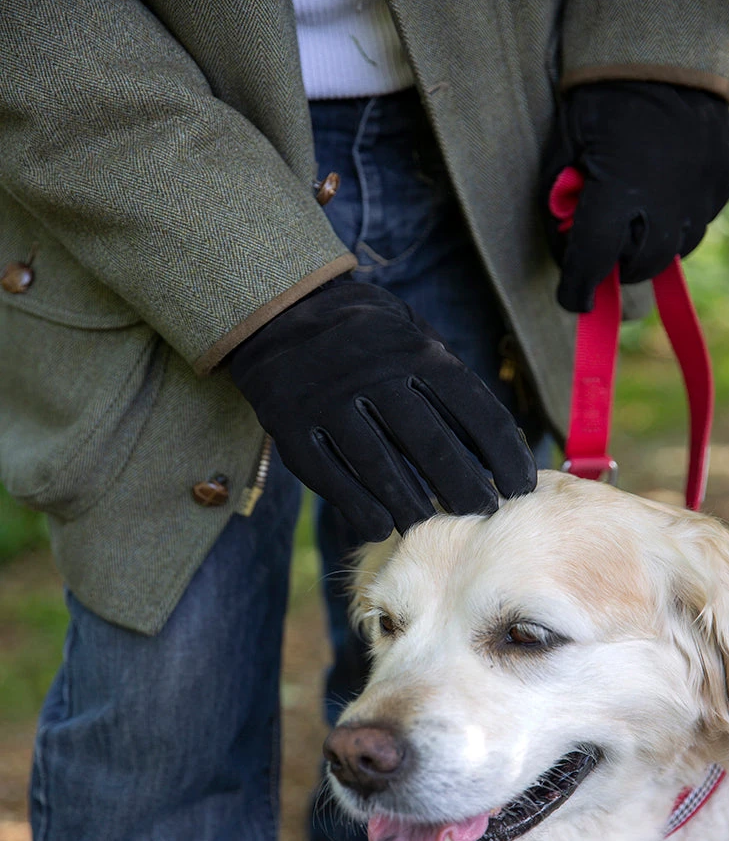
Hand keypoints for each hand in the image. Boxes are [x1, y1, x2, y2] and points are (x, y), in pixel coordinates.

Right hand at [230, 281, 535, 539]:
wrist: (281, 314)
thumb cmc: (369, 337)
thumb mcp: (415, 337)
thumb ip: (451, 383)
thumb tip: (501, 446)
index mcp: (416, 351)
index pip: (475, 410)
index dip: (504, 454)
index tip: (521, 486)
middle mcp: (374, 374)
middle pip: (430, 445)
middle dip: (464, 487)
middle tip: (482, 513)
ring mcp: (329, 401)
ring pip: (380, 467)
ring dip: (412, 506)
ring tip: (431, 525)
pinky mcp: (292, 428)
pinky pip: (331, 478)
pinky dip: (359, 508)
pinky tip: (380, 526)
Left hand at [543, 81, 728, 311]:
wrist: (663, 57)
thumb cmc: (601, 105)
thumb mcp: (565, 152)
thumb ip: (560, 206)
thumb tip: (567, 252)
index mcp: (617, 188)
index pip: (593, 261)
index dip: (578, 290)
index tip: (575, 301)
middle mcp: (665, 198)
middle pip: (640, 266)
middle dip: (617, 268)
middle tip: (604, 255)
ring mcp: (701, 192)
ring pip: (674, 250)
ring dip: (649, 248)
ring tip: (634, 220)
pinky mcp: (724, 185)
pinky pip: (698, 223)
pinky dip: (675, 223)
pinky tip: (660, 198)